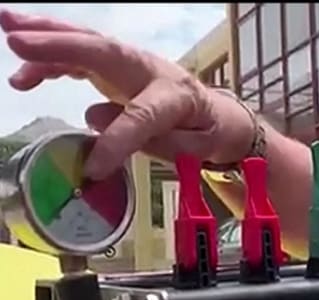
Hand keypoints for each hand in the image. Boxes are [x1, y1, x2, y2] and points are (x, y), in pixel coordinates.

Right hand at [0, 8, 254, 179]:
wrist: (216, 114)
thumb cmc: (204, 131)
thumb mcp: (197, 148)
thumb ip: (159, 142)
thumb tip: (98, 122)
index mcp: (177, 97)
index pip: (142, 116)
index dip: (117, 140)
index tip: (94, 168)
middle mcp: (150, 71)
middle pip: (105, 53)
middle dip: (60, 45)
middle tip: (16, 38)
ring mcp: (130, 64)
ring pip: (86, 45)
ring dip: (45, 37)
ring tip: (8, 31)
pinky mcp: (114, 67)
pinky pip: (79, 59)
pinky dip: (48, 62)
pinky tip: (21, 76)